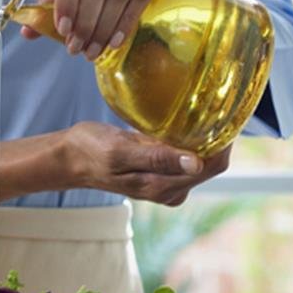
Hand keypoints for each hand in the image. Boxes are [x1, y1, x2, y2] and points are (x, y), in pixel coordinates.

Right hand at [63, 122, 229, 205]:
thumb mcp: (120, 151)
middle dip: (216, 137)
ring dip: (204, 136)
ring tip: (199, 109)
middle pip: (212, 163)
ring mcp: (167, 181)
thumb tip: (195, 163)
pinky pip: (187, 154)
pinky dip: (190, 138)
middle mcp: (170, 188)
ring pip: (201, 158)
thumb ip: (157, 158)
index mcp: (163, 186)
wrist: (69, 157)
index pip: (212, 166)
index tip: (223, 112)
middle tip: (212, 104)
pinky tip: (183, 121)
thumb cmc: (90, 151)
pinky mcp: (161, 171)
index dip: (223, 141)